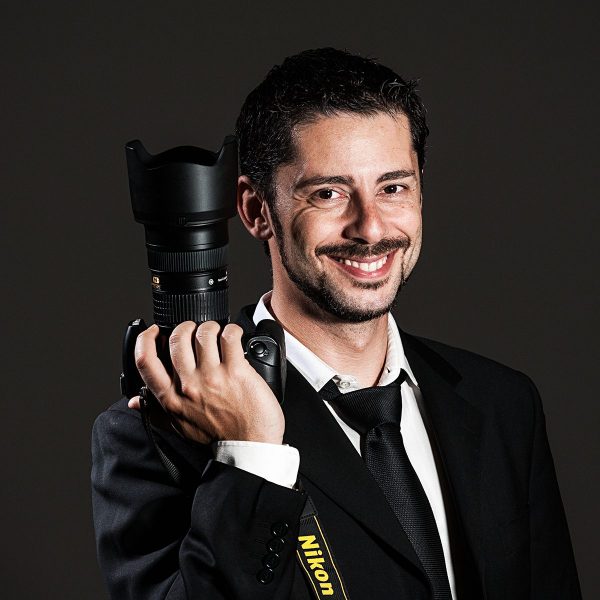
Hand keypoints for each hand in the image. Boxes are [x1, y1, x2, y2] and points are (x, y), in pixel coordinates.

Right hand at [129, 321, 284, 444]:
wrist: (247, 448)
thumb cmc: (217, 437)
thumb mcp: (178, 426)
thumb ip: (155, 411)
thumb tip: (134, 402)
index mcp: (170, 398)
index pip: (145, 361)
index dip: (145, 339)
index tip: (154, 331)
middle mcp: (188, 386)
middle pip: (176, 339)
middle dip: (184, 327)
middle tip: (193, 330)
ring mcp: (212, 377)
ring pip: (203, 333)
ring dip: (209, 327)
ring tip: (216, 334)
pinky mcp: (236, 371)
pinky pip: (229, 337)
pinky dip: (232, 330)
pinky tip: (233, 336)